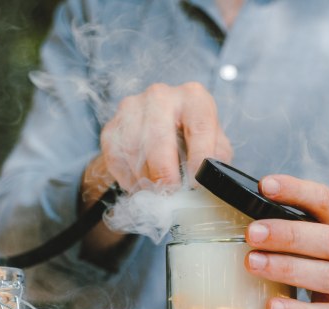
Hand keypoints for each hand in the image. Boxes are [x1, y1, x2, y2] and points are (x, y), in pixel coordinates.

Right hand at [94, 82, 232, 193]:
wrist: (159, 130)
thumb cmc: (192, 138)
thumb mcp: (214, 144)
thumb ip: (216, 159)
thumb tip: (211, 179)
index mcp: (193, 97)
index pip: (199, 126)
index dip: (199, 157)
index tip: (197, 182)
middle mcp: (161, 96)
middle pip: (159, 137)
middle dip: (164, 172)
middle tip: (170, 193)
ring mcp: (132, 109)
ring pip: (134, 150)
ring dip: (145, 178)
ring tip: (156, 191)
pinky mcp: (112, 126)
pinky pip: (116, 158)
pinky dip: (128, 178)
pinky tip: (140, 184)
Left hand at [244, 175, 328, 308]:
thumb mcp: (323, 235)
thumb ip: (295, 223)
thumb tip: (243, 210)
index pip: (323, 200)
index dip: (295, 190)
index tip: (265, 185)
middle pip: (325, 240)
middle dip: (286, 235)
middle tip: (252, 233)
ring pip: (324, 275)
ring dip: (285, 268)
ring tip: (252, 263)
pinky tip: (272, 306)